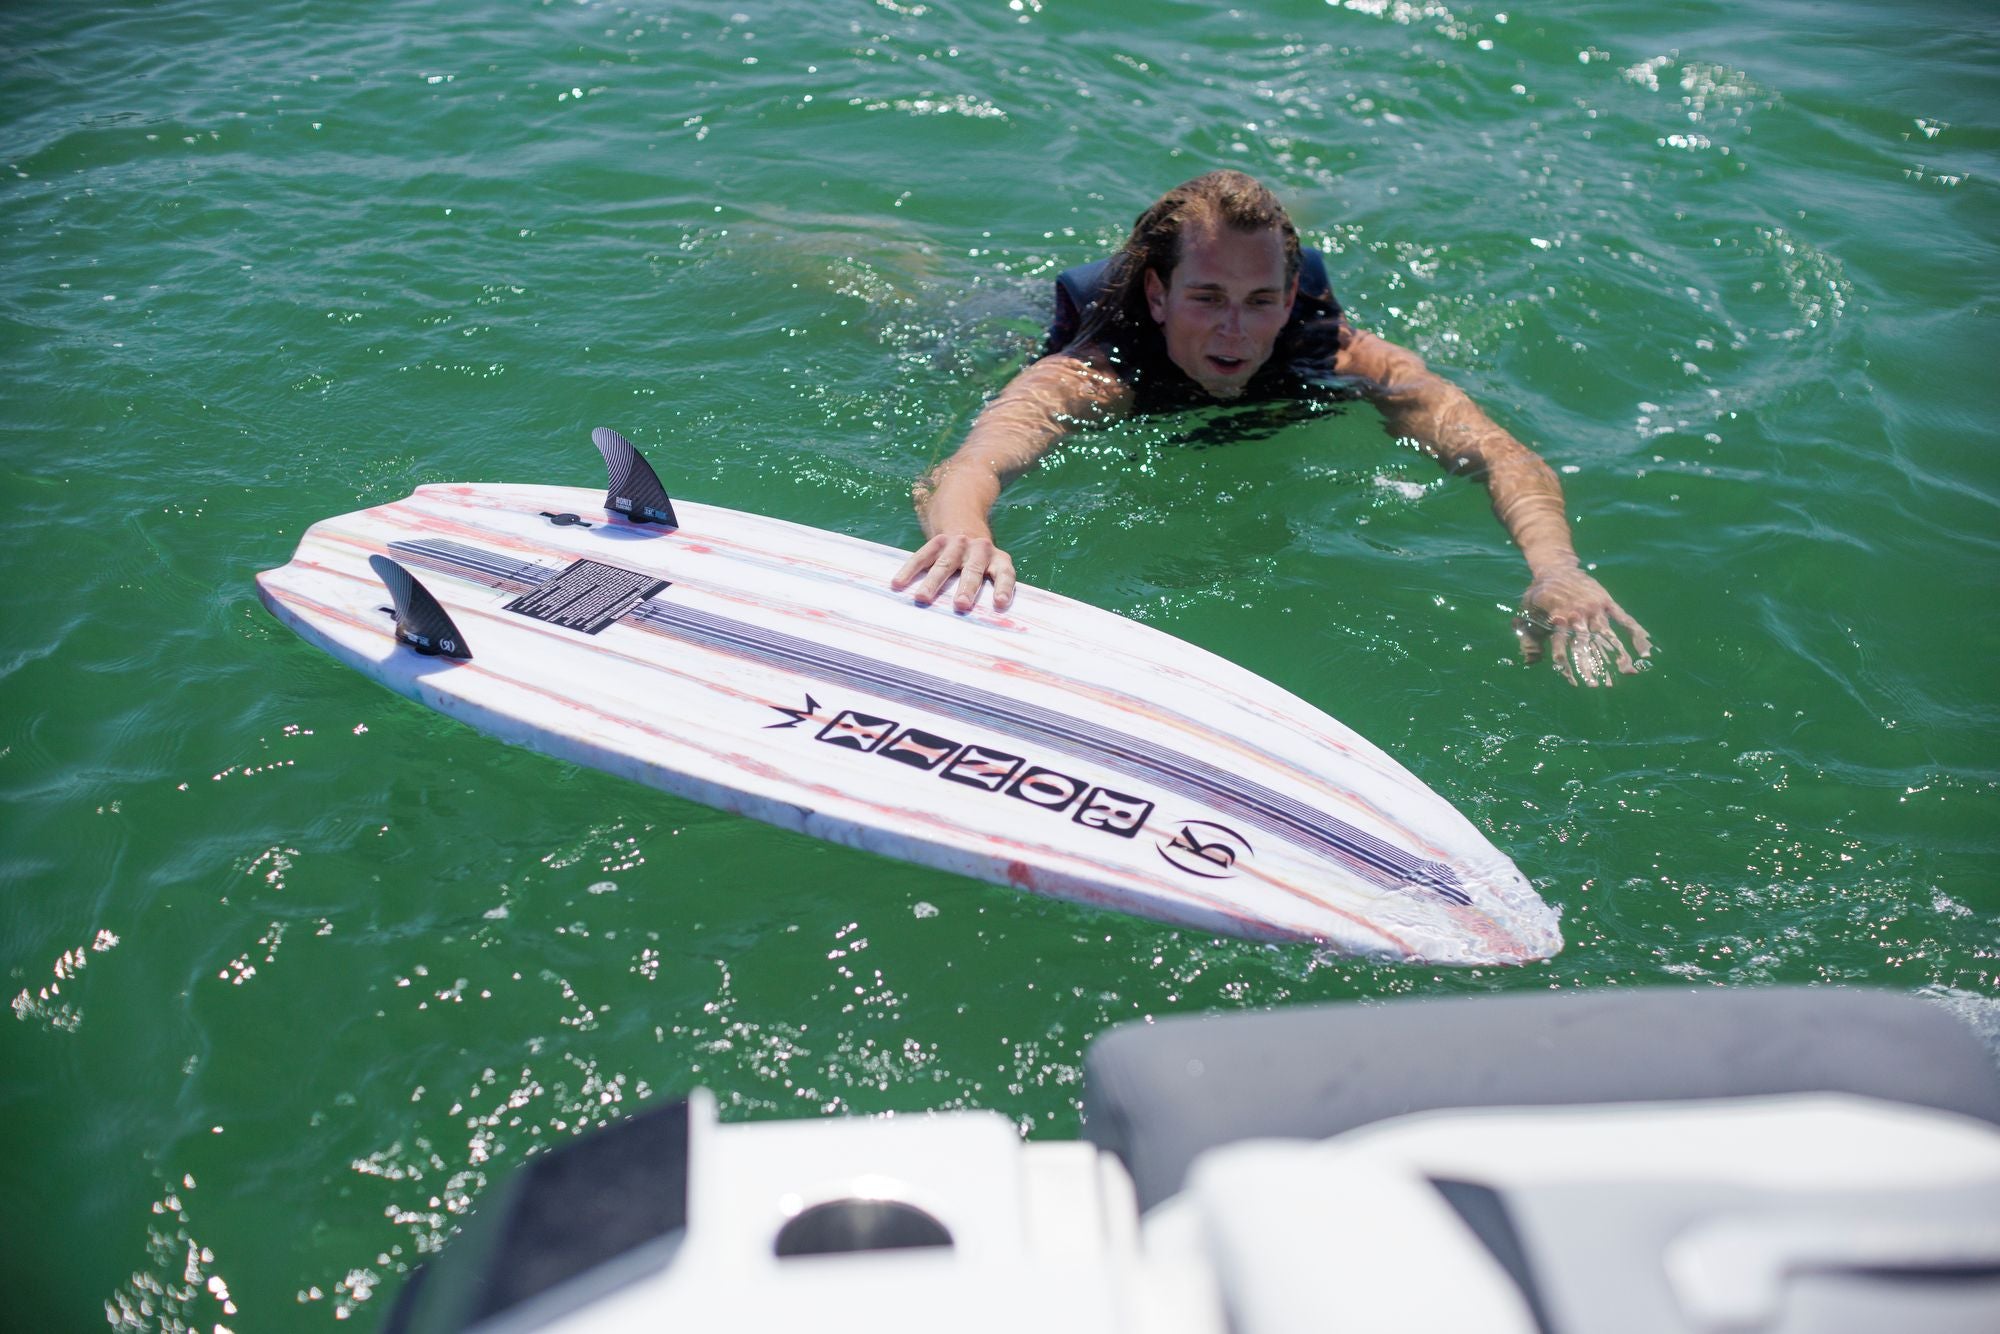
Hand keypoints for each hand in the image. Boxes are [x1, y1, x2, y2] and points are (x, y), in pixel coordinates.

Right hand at [891, 532, 1017, 611]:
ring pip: (945, 564)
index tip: (1000, 603)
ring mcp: (957, 544)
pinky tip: (898, 583)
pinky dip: (910, 570)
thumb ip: (988, 591)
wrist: (964, 524)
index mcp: (998, 559)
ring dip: (933, 582)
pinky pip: (922, 556)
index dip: (1003, 588)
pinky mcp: (937, 542)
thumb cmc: (980, 564)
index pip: (1004, 573)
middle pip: (973, 569)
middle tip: (961, 605)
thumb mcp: (992, 570)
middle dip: (967, 587)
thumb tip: (983, 629)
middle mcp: (980, 549)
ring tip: (922, 599)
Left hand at [1514, 566, 1651, 686]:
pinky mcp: (1607, 602)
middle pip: (1586, 644)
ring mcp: (1594, 608)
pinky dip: (1636, 634)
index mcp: (1557, 618)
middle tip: (1598, 685)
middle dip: (1592, 666)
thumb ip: (1528, 639)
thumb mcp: (1526, 613)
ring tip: (1627, 673)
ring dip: (1617, 654)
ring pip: (1608, 634)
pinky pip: (1625, 619)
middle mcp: (1577, 614)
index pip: (1561, 647)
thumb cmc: (1540, 594)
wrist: (1557, 567)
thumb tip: (1530, 662)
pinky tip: (1645, 651)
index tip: (1573, 683)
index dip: (1566, 666)